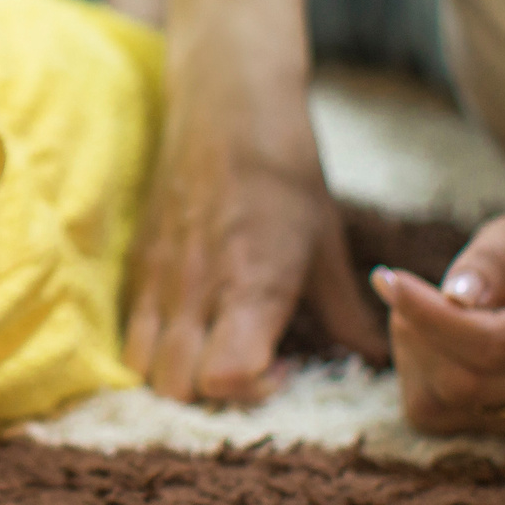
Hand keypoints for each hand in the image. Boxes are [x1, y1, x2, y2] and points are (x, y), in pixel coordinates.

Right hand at [127, 138, 387, 403]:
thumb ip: (345, 313)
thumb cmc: (286, 175)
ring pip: (141, 366)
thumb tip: (376, 356)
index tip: (284, 368)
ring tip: (213, 346)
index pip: (225, 377)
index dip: (254, 390)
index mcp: (250, 287)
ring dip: (175, 372)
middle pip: (177, 387)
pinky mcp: (137, 263)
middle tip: (249, 360)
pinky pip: (128, 330)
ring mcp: (158, 278)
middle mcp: (195, 290)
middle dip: (212, 393)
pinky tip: (190, 320)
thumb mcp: (327, 246)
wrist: (227, 111)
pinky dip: (151, 344)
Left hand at [373, 215, 504, 434]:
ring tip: (419, 311)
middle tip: (402, 287)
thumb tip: (455, 297)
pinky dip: (415, 375)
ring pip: (440, 401)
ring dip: (412, 352)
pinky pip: (432, 414)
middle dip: (415, 331)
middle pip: (461, 380)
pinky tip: (429, 343)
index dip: (430, 316)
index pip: (493, 343)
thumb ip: (491, 260)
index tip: (387, 279)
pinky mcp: (498, 431)